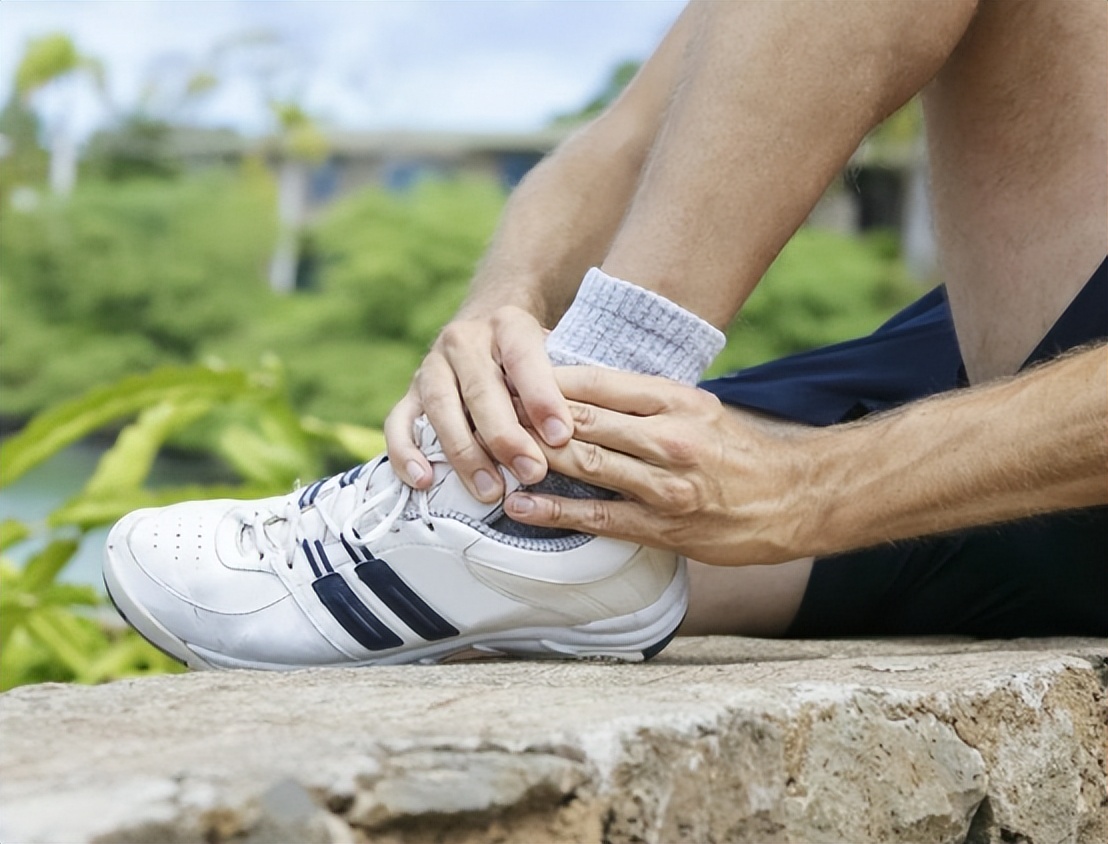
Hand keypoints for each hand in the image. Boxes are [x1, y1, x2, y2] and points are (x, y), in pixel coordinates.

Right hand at [384, 306, 573, 501]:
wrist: (487, 321)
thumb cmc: (529, 355)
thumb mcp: (553, 354)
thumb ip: (563, 388)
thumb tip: (569, 438)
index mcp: (507, 325)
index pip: (524, 359)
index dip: (542, 398)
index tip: (561, 436)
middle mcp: (464, 341)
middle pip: (481, 390)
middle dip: (507, 437)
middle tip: (532, 472)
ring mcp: (431, 365)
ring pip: (440, 408)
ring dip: (465, 453)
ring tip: (489, 491)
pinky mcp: (409, 391)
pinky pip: (399, 422)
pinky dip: (406, 453)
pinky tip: (423, 480)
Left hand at [502, 366, 816, 565]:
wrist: (796, 496)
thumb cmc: (739, 449)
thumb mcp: (698, 407)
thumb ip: (644, 401)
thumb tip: (582, 390)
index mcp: (674, 399)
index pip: (594, 382)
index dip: (542, 381)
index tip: (505, 379)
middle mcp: (668, 436)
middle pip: (580, 420)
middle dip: (526, 418)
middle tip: (482, 414)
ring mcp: (665, 484)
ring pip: (584, 464)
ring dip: (531, 461)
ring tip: (488, 457)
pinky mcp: (664, 525)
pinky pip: (598, 516)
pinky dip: (554, 511)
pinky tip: (519, 505)